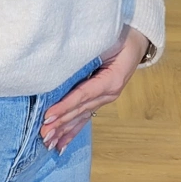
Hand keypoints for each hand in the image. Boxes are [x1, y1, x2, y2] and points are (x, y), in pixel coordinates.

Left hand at [39, 27, 150, 153]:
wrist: (137, 40)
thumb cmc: (120, 36)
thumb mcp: (107, 41)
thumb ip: (89, 53)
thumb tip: (64, 60)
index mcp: (111, 80)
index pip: (83, 95)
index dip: (65, 106)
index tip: (48, 115)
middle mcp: (109, 93)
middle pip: (80, 110)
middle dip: (60, 123)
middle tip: (43, 134)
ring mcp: (106, 98)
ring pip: (82, 117)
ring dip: (64, 131)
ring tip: (49, 143)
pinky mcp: (101, 100)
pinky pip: (85, 117)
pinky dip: (73, 130)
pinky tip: (62, 144)